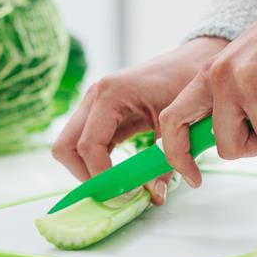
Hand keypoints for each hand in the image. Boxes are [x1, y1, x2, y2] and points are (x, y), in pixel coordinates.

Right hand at [52, 36, 227, 204]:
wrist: (192, 60)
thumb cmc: (185, 82)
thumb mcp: (176, 123)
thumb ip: (163, 161)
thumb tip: (154, 196)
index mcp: (110, 94)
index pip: (88, 145)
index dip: (100, 175)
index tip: (121, 195)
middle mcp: (95, 97)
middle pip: (65, 147)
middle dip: (83, 175)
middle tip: (111, 193)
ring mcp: (94, 104)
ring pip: (69, 146)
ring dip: (87, 169)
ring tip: (116, 185)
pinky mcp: (100, 113)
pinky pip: (85, 142)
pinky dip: (96, 161)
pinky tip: (119, 172)